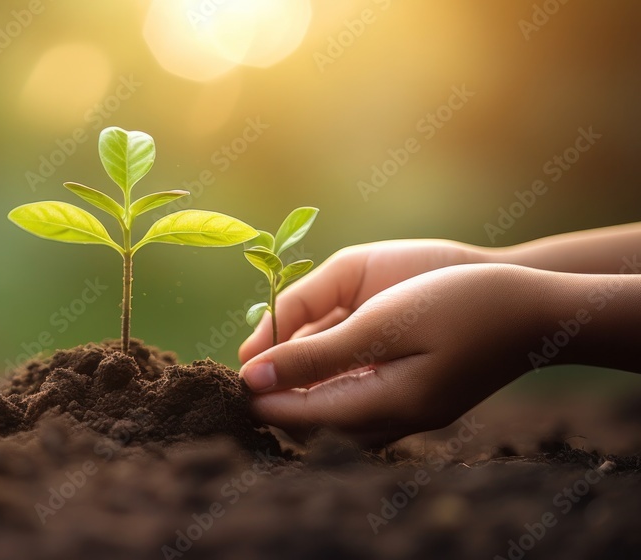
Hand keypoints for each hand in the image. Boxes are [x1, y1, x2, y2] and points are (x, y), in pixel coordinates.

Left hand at [238, 264, 548, 445]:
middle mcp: (397, 420)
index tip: (230, 378)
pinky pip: (360, 404)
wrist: (539, 305)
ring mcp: (413, 414)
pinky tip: (321, 354)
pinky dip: (331, 383)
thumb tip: (253, 376)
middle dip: (278, 398)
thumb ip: (316, 355)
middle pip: (316, 425)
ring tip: (275, 358)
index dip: (262, 397)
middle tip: (248, 367)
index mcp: (387, 406)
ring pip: (336, 417)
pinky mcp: (421, 400)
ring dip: (302, 391)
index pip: (302, 416)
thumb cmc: (461, 302)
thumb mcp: (382, 323)